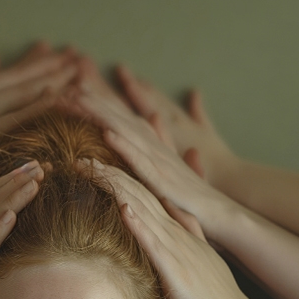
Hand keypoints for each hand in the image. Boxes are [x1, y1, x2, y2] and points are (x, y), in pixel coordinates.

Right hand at [0, 43, 75, 193]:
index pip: (12, 74)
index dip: (37, 63)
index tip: (57, 54)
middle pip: (24, 81)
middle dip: (53, 69)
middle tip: (78, 59)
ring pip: (26, 95)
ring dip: (54, 84)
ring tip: (79, 75)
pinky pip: (19, 120)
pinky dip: (40, 108)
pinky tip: (59, 99)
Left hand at [70, 81, 236, 241]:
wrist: (227, 217)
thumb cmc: (200, 203)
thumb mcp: (176, 178)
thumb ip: (162, 156)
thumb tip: (163, 132)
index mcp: (158, 151)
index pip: (127, 122)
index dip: (104, 104)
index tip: (80, 87)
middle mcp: (158, 151)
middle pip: (122, 120)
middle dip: (96, 101)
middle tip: (70, 81)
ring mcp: (162, 164)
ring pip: (127, 134)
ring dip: (103, 115)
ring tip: (79, 99)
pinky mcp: (165, 183)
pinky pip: (141, 163)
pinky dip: (125, 147)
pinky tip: (107, 134)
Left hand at [83, 158, 249, 298]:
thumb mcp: (200, 263)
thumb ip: (189, 238)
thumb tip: (175, 220)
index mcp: (181, 236)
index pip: (147, 200)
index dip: (122, 179)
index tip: (98, 165)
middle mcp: (179, 237)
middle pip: (141, 197)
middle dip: (112, 175)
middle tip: (83, 158)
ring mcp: (180, 251)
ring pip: (145, 212)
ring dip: (119, 189)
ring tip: (95, 169)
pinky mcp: (178, 272)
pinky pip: (155, 244)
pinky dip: (139, 224)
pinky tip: (123, 207)